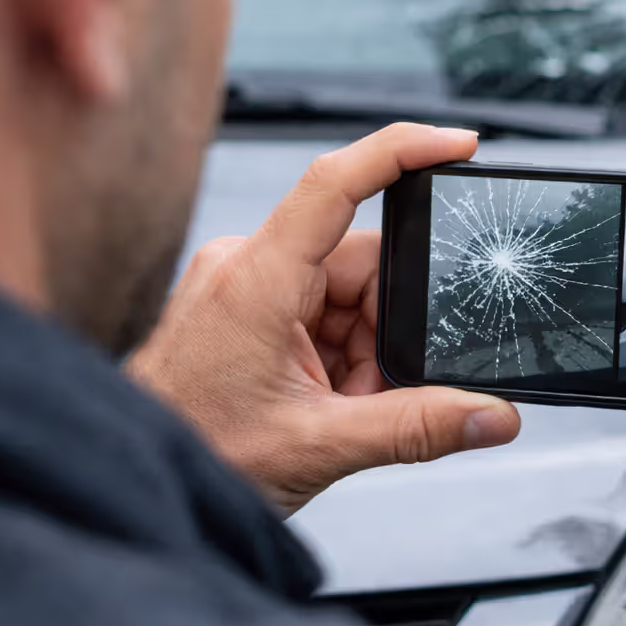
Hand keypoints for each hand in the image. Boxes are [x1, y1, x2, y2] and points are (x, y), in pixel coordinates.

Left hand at [128, 124, 521, 516]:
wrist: (132, 483)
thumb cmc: (194, 454)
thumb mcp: (319, 448)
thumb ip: (416, 430)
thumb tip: (493, 416)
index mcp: (256, 280)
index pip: (336, 183)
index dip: (403, 150)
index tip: (460, 142)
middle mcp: (249, 269)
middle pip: (364, 264)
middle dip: (390, 329)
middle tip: (375, 390)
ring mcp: (248, 289)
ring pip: (352, 297)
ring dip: (367, 353)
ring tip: (343, 409)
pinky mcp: (252, 311)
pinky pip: (327, 317)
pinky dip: (346, 361)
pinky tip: (331, 403)